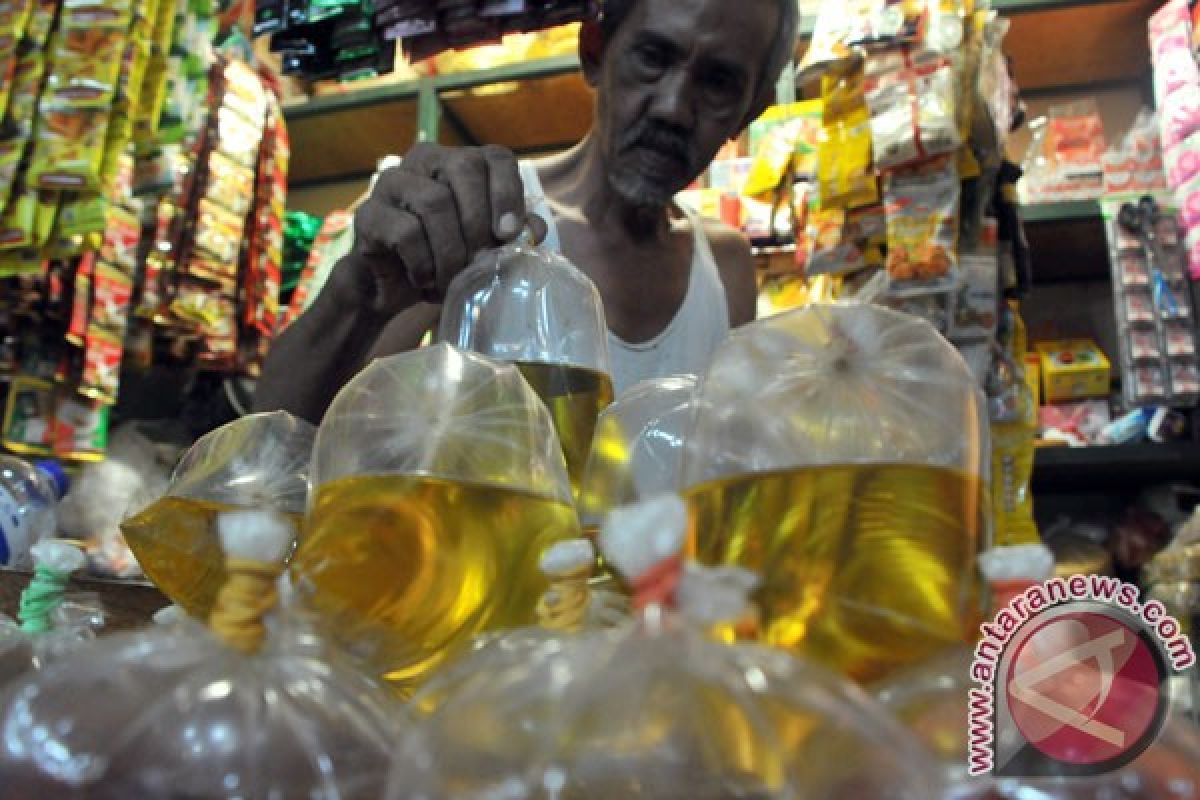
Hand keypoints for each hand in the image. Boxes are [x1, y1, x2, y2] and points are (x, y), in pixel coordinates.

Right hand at [341, 143, 541, 314]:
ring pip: (434, 201)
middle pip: (463, 168)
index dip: (508, 193)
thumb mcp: (485, 248)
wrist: (393, 289)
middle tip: (480, 262)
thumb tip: (535, 231)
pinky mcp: (369, 213)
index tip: (509, 234)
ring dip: (451, 251)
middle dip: (479, 222)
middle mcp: (425, 160)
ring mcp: (393, 182)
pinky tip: (425, 280)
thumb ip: (511, 234)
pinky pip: (405, 232)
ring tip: (452, 281)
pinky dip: (424, 263)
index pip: (495, 157)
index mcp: (459, 163)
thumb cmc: (445, 261)